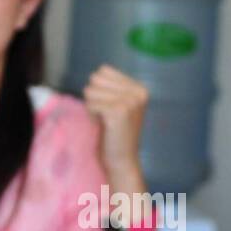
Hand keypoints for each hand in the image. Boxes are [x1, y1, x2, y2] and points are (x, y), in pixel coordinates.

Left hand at [82, 64, 148, 178]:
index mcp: (140, 88)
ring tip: (105, 121)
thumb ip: (110, 86)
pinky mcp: (118, 111)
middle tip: (106, 115)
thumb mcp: (118, 103)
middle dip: (95, 97)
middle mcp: (138, 92)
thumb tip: (95, 74)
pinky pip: (90, 104)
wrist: (122, 160)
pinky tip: (103, 126)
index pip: (104, 70)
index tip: (110, 108)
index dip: (99, 89)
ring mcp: (130, 101)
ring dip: (93, 107)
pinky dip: (92, 115)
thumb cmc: (115, 132)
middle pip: (96, 78)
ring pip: (90, 90)